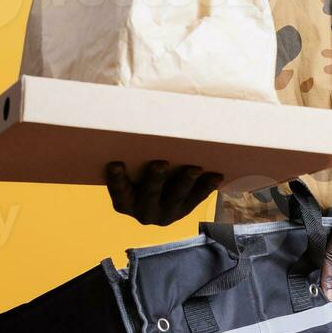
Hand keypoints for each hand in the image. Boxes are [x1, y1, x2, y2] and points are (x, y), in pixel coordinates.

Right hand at [103, 160, 222, 225]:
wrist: (158, 193)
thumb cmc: (138, 170)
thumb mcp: (131, 169)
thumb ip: (132, 155)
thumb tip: (130, 119)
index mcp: (125, 202)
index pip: (119, 192)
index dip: (116, 180)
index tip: (115, 163)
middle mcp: (144, 212)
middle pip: (149, 195)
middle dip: (155, 180)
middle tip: (160, 163)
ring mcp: (166, 213)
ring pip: (176, 198)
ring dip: (186, 183)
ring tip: (194, 169)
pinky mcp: (186, 210)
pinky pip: (197, 199)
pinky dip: (207, 187)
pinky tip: (216, 176)